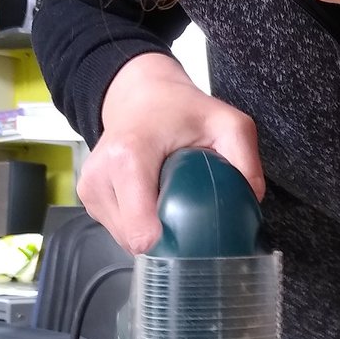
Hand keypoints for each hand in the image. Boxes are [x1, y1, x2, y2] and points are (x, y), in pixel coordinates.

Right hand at [77, 52, 264, 252]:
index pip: (140, 229)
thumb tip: (250, 201)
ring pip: (127, 241)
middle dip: (167, 238)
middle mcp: (100, 175)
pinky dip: (141, 224)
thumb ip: (244, 160)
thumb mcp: (226, 122)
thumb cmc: (178, 108)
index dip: (170, 243)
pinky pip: (119, 231)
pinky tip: (154, 201)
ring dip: (153, 232)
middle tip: (188, 211)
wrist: (139, 95)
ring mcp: (90, 189)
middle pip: (136, 241)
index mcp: (128, 156)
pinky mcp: (89, 198)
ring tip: (170, 201)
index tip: (194, 236)